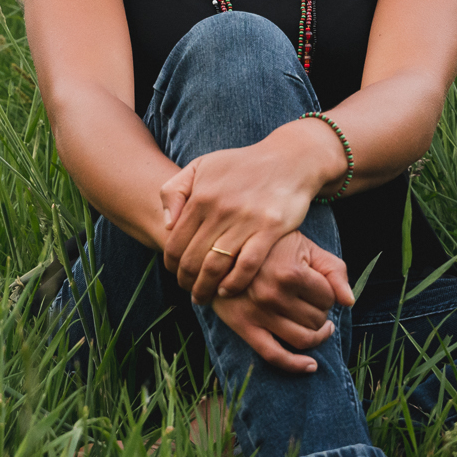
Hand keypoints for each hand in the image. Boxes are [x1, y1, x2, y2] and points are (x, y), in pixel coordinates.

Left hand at [161, 123, 338, 301]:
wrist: (289, 160)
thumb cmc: (242, 166)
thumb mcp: (202, 166)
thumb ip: (175, 190)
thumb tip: (167, 225)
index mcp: (201, 196)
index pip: (175, 241)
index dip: (171, 263)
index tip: (175, 273)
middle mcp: (220, 209)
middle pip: (192, 258)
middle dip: (186, 280)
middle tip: (188, 289)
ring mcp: (246, 220)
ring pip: (215, 266)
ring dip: (205, 287)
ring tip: (203, 296)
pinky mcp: (270, 229)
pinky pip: (247, 265)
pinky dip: (234, 282)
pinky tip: (227, 290)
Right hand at [207, 232, 356, 373]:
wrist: (222, 250)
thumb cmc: (270, 247)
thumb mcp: (305, 247)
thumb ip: (333, 269)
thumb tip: (350, 302)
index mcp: (290, 272)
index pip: (329, 298)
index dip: (329, 294)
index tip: (319, 286)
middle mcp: (274, 295)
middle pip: (317, 320)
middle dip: (321, 313)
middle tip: (312, 301)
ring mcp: (258, 314)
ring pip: (303, 339)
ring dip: (316, 335)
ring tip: (317, 326)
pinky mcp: (244, 327)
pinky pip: (274, 356)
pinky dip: (296, 365)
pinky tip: (310, 366)